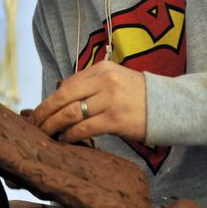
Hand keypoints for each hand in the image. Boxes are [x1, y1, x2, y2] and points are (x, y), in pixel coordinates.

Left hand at [32, 61, 146, 143]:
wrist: (172, 107)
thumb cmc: (138, 97)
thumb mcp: (115, 80)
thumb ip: (90, 85)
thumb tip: (59, 97)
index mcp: (102, 68)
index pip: (67, 84)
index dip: (49, 100)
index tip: (38, 112)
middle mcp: (105, 80)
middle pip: (63, 97)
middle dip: (45, 112)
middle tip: (34, 125)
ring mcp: (111, 99)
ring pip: (70, 113)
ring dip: (53, 125)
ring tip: (46, 134)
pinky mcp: (116, 119)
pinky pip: (85, 128)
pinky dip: (70, 135)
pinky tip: (65, 140)